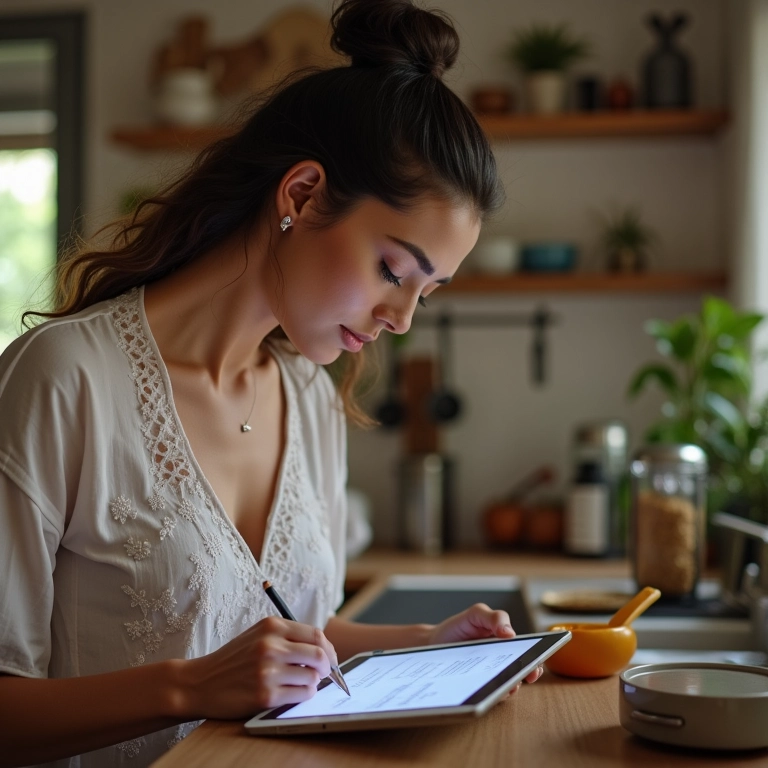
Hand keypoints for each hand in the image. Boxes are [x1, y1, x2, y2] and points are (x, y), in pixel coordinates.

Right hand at [182, 616, 337, 718]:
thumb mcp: (257, 636)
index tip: (330, 658)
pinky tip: (293, 693)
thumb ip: (287, 637)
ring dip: (313, 682)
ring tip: (301, 683)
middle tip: (325, 674)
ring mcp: (268, 670)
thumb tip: (323, 649)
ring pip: (313, 676)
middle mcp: (271, 645)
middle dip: (328, 666)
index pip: (316, 633)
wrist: (199, 683)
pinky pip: (301, 695)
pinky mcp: (265, 695)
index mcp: (271, 626)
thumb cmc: (232, 660)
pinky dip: (303, 695)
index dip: (328, 648)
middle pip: (319, 654)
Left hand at [426, 603, 543, 687]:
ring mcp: (491, 675)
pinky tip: (489, 691)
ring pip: (508, 684)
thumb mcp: (475, 615)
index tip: (537, 662)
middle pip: (522, 670)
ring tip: (508, 685)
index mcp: (506, 642)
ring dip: (511, 686)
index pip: (528, 651)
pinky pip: (491, 693)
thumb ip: (494, 617)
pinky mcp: (479, 687)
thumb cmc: (457, 627)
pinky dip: (493, 694)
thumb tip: (511, 633)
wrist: (432, 642)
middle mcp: (502, 660)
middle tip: (528, 675)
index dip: (536, 657)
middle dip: (528, 673)